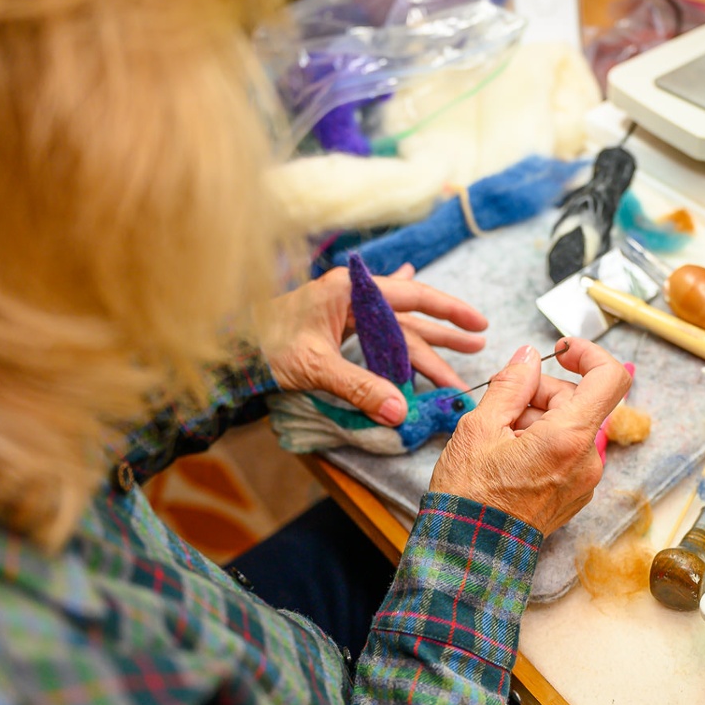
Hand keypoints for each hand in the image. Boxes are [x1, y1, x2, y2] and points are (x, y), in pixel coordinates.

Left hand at [257, 263, 487, 424]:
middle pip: (409, 317)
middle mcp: (351, 296)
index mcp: (349, 292)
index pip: (412, 296)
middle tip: (479, 346)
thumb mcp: (315, 367)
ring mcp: (343, 310)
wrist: (226, 349)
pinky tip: (417, 314)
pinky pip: (377, 331)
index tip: (478, 324)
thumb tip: (401, 412)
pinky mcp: (335, 326)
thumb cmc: (264, 346)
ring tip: (461, 355)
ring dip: (426, 345)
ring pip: (396, 329)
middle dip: (444, 335)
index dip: (448, 312)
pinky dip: (398, 331)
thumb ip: (360, 388)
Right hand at [429, 338, 630, 535]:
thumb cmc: (470, 495)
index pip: (610, 378)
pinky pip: (567, 451)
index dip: (588, 353)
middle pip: (578, 400)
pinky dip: (543, 443)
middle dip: (540, 394)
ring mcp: (585, 480)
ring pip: (570, 425)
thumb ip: (511, 383)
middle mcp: (587, 459)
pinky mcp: (575, 493)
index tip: (561, 351)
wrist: (469, 554)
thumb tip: (529, 357)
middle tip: (499, 408)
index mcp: (569, 438)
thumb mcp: (479, 426)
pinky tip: (509, 459)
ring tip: (498, 441)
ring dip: (537, 420)